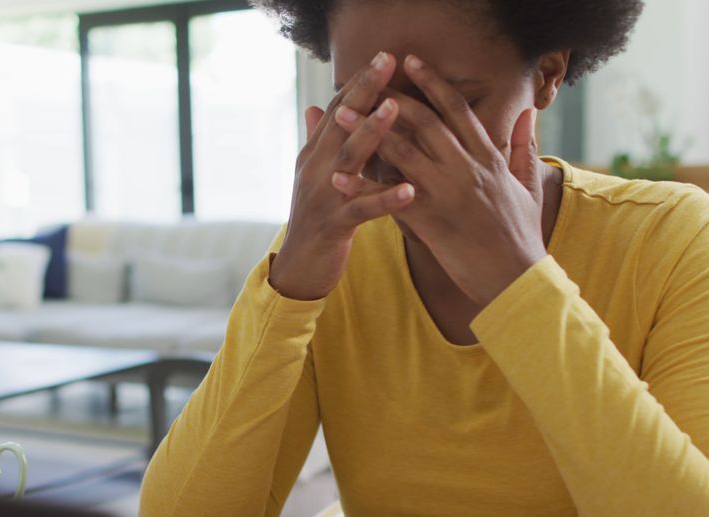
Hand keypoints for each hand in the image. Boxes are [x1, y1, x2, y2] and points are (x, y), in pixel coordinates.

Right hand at [269, 52, 415, 300]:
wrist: (299, 268)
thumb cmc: (317, 219)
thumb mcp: (315, 176)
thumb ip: (319, 142)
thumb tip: (315, 106)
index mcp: (315, 155)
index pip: (337, 109)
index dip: (359, 82)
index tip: (384, 56)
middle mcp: (316, 169)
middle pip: (341, 123)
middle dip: (365, 92)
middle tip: (388, 63)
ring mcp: (323, 196)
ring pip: (349, 159)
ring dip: (372, 133)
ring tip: (396, 109)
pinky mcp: (334, 225)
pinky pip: (362, 210)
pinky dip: (385, 199)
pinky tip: (409, 190)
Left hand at [331, 54, 545, 306]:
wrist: (516, 280)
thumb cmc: (521, 237)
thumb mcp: (529, 186)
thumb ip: (525, 147)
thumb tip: (528, 114)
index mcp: (488, 157)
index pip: (457, 109)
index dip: (432, 83)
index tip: (411, 62)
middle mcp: (466, 168)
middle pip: (424, 121)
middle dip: (391, 98)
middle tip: (366, 81)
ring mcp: (446, 192)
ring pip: (401, 151)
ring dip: (367, 131)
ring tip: (341, 114)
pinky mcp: (429, 220)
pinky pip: (387, 197)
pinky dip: (361, 186)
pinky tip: (337, 178)